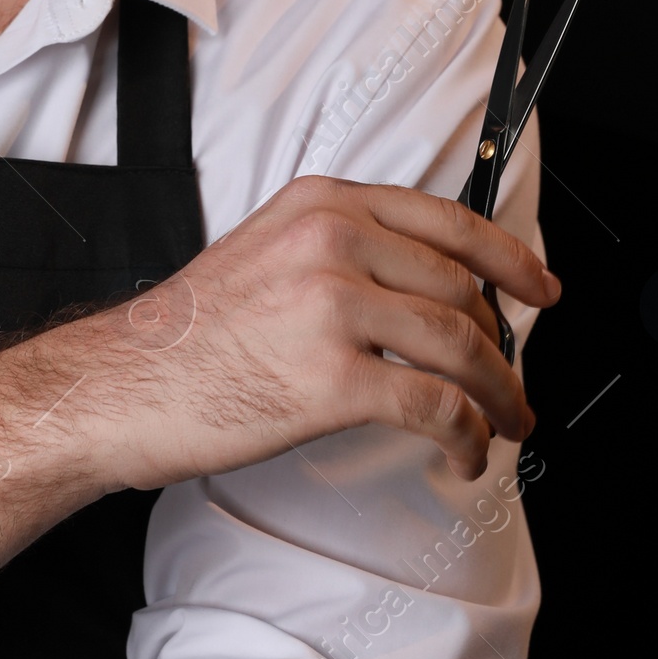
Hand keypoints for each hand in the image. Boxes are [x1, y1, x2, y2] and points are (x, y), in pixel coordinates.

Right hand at [72, 176, 558, 490]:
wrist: (117, 386)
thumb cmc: (182, 337)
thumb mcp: (263, 253)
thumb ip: (334, 250)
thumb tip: (420, 292)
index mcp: (319, 205)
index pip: (446, 221)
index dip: (510, 258)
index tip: (540, 288)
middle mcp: (331, 243)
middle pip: (462, 290)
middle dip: (502, 347)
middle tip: (511, 384)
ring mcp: (333, 308)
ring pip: (462, 347)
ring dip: (499, 395)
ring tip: (504, 424)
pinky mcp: (332, 379)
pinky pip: (436, 406)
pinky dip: (466, 436)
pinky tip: (464, 453)